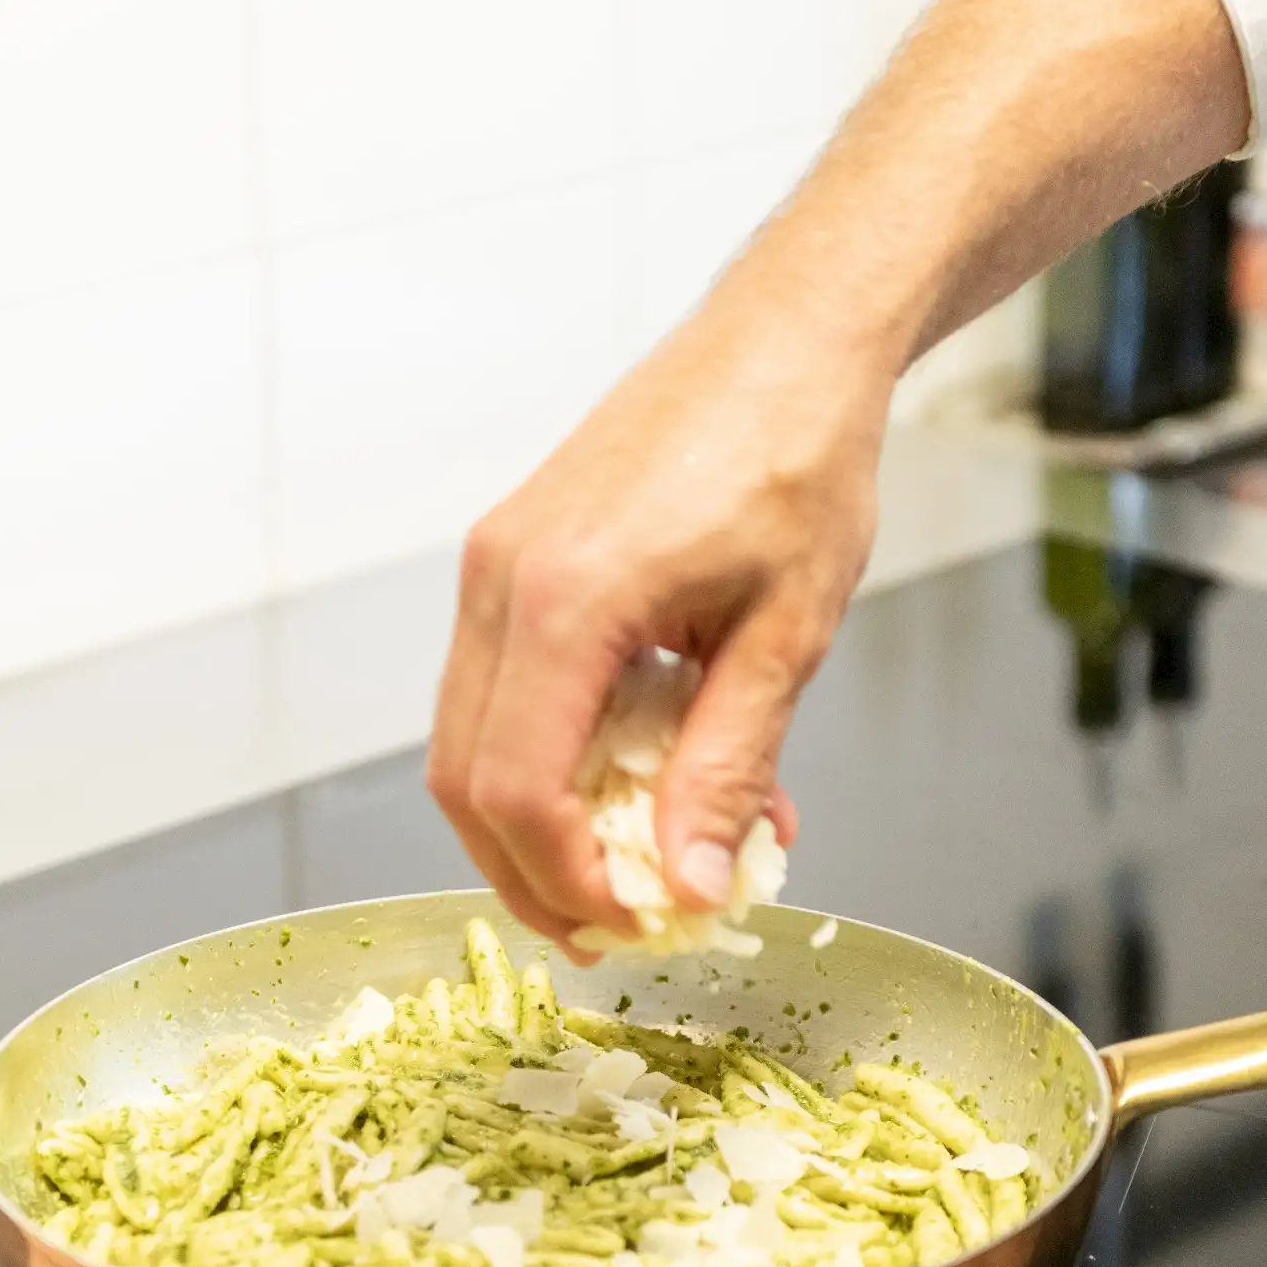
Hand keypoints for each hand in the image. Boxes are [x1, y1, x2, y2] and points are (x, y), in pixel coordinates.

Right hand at [427, 284, 890, 948]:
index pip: (518, 789)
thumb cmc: (800, 459)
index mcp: (567, 596)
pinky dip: (548, 757)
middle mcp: (503, 579)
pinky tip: (634, 780)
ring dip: (534, 826)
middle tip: (617, 928)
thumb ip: (728, 766)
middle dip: (532, 875)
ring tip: (627, 871)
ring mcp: (495, 563)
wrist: (786, 338)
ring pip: (468, 742)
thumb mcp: (786, 635)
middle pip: (467, 781)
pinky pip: (498, 689)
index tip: (638, 924)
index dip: (567, 881)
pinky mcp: (512, 557)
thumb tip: (693, 886)